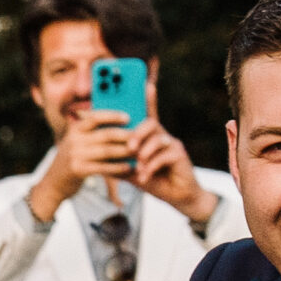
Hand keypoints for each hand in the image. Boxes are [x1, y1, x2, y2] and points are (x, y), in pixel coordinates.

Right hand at [27, 109, 137, 219]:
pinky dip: (117, 167)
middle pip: (105, 134)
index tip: (128, 117)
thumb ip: (91, 133)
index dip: (113, 116)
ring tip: (139, 152)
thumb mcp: (77, 142)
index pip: (96, 117)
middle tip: (141, 137)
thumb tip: (117, 124)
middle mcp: (74, 139)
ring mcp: (75, 155)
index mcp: (75, 128)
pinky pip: (103, 167)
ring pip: (106, 151)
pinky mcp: (78, 170)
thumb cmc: (72, 160)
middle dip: (125, 135)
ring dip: (124, 152)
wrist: (54, 183)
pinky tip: (129, 167)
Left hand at [131, 82, 218, 225]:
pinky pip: (164, 155)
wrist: (179, 197)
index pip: (148, 114)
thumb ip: (121, 165)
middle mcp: (163, 136)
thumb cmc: (156, 181)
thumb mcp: (134, 172)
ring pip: (157, 138)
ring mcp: (172, 144)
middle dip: (138, 133)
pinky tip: (145, 176)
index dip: (148, 98)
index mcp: (151, 137)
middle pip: (151, 123)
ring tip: (138, 165)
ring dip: (145, 152)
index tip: (147, 83)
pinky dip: (151, 166)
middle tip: (130, 148)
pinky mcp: (180, 156)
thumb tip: (100, 163)